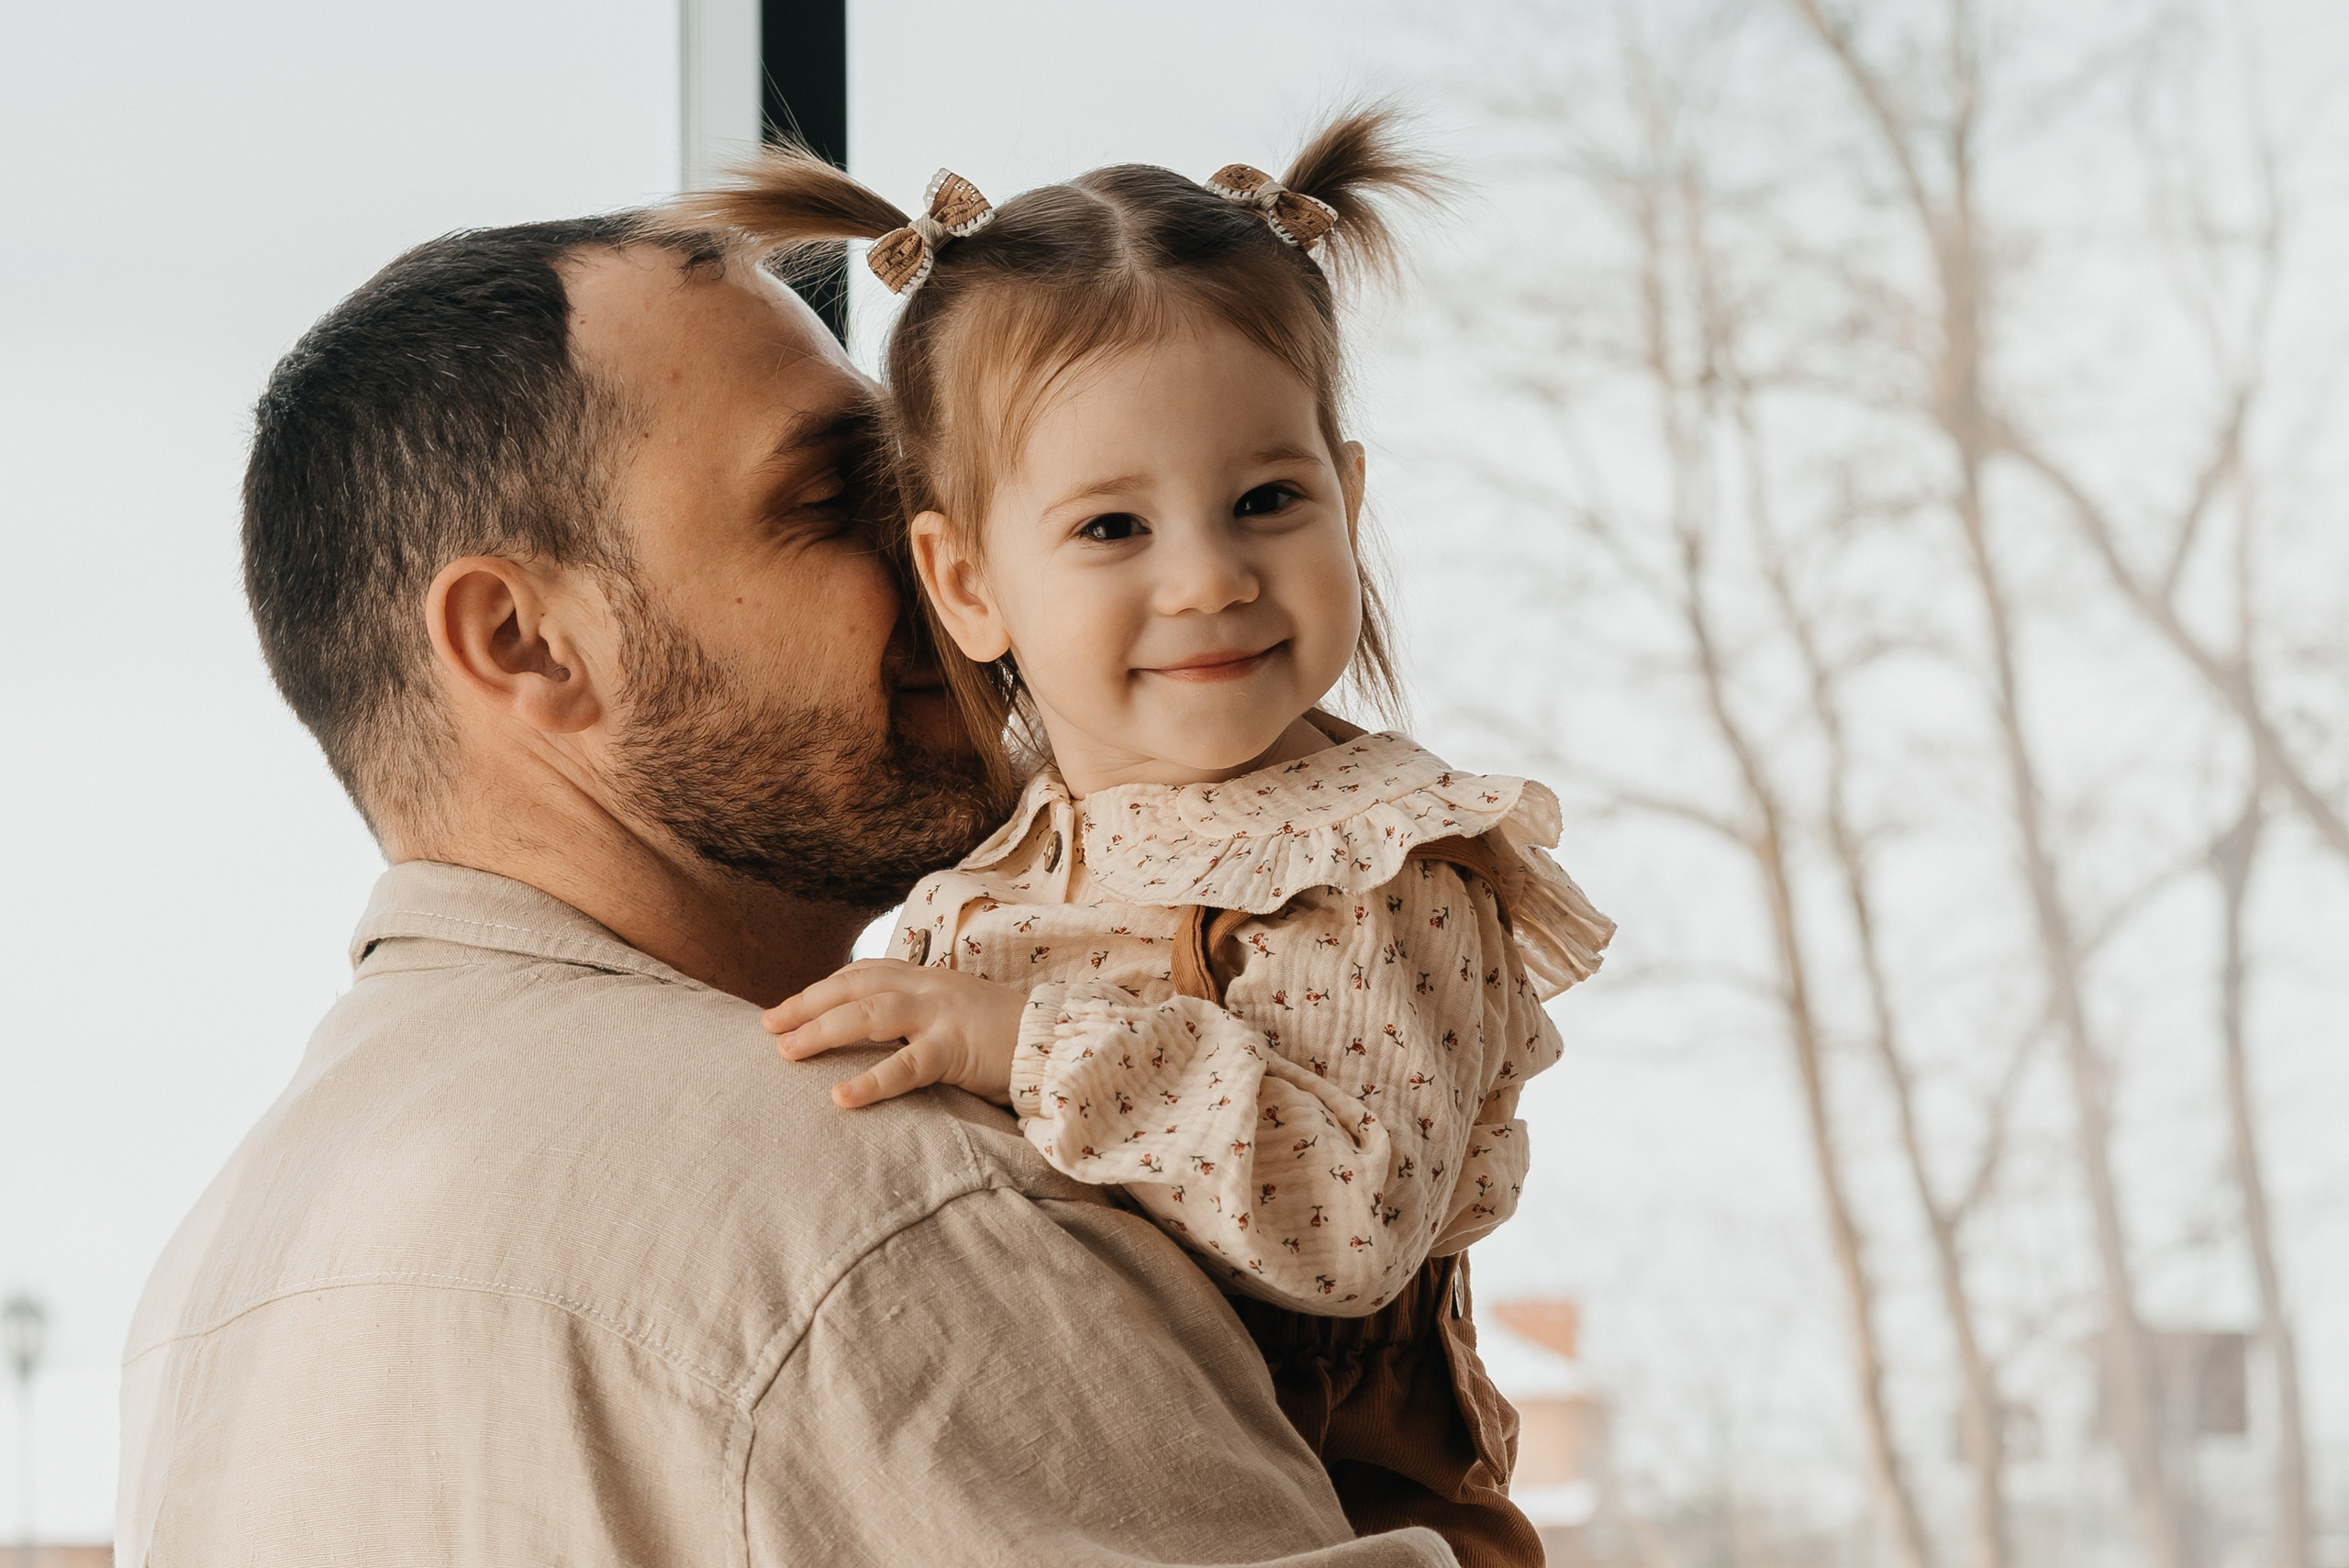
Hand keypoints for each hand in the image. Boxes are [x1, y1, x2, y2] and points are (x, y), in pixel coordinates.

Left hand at [764, 959, 1025, 1108]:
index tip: (783, 1009)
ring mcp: (943, 1014)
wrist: (1059, 1041)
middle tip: (767, 1027)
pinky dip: (871, 1081)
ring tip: (786, 1051)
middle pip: (854, 986)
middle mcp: (929, 986)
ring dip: (823, 1030)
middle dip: (807, 1004)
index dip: (819, 988)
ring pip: (870, 1014)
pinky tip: (840, 1097)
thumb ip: (917, 1018)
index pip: (861, 972)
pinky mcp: (958, 1048)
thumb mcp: (955, 1014)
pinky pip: (907, 1066)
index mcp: (927, 977)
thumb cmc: (1004, 1035)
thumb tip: (873, 1038)